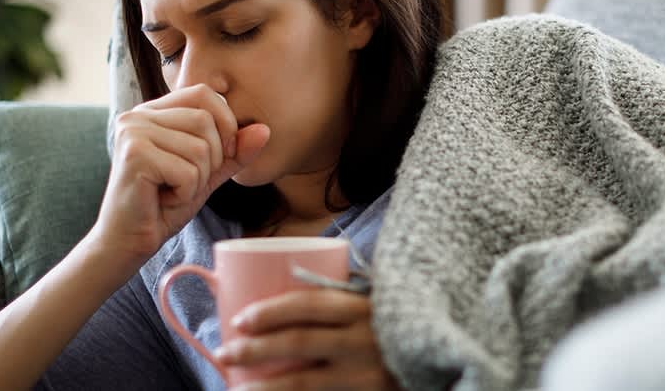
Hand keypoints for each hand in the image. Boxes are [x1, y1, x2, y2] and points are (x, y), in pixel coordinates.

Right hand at [92, 84, 269, 259]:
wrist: (128, 242)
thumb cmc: (164, 205)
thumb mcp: (208, 173)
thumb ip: (234, 151)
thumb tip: (264, 130)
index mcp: (154, 111)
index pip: (205, 95)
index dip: (225, 124)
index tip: (218, 156)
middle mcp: (138, 114)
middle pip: (206, 121)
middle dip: (211, 160)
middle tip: (184, 182)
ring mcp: (133, 132)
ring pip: (200, 148)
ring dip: (197, 180)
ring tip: (172, 191)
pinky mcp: (134, 155)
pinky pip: (188, 171)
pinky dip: (185, 193)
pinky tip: (163, 200)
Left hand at [217, 290, 398, 390]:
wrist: (439, 361)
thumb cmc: (395, 327)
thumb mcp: (373, 304)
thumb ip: (339, 297)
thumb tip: (283, 283)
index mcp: (363, 307)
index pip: (310, 304)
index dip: (271, 311)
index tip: (239, 319)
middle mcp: (364, 340)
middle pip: (299, 342)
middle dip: (255, 348)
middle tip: (225, 353)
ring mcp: (365, 375)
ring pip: (303, 382)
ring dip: (264, 387)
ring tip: (234, 387)